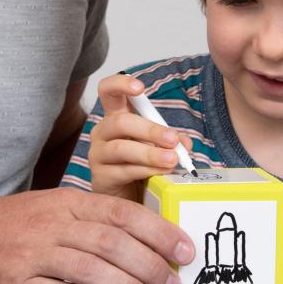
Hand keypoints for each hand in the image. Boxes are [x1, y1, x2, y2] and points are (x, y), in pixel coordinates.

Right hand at [0, 186, 195, 283]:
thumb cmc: (2, 227)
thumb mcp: (45, 208)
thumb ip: (86, 219)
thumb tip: (138, 238)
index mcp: (64, 202)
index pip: (121, 212)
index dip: (158, 231)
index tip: (185, 249)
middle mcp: (52, 225)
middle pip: (114, 243)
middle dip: (151, 266)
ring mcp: (33, 256)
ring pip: (95, 271)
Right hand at [86, 74, 188, 199]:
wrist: (128, 199)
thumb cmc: (140, 167)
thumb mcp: (158, 148)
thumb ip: (171, 142)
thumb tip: (184, 143)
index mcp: (116, 118)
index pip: (108, 92)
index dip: (120, 84)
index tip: (139, 88)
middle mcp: (103, 133)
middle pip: (120, 122)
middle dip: (150, 129)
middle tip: (172, 139)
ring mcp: (98, 154)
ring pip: (121, 148)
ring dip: (150, 153)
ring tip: (171, 160)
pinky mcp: (100, 177)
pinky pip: (123, 170)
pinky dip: (145, 170)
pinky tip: (160, 173)